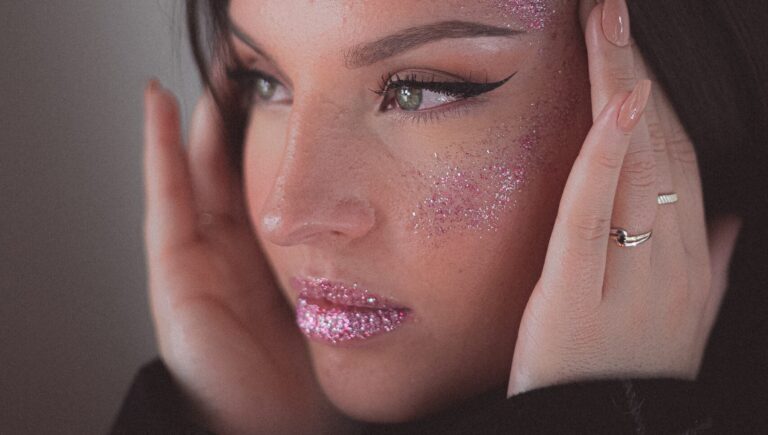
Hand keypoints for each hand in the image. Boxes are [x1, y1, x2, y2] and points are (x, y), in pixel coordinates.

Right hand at [142, 80, 348, 432]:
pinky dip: (158, 151)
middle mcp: (234, 256)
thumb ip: (350, 267)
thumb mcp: (340, 304)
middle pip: (229, 173)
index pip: (268, 187)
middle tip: (248, 75)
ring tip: (207, 74)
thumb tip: (393, 230)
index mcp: (272, 261)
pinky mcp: (173, 273)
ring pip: (194, 175)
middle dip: (234, 125)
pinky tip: (160, 104)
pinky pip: (165, 200)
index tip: (288, 100)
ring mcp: (199, 262)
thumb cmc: (315, 377)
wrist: (281, 428)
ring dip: (195, 124)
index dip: (272, 143)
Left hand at [507, 0, 742, 395]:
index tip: (635, 46)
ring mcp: (632, 276)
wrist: (596, 430)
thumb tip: (732, 224)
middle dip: (635, 67)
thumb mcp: (685, 322)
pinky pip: (592, 210)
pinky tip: (614, 99)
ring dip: (617, 83)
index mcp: (691, 260)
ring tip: (605, 22)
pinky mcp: (579, 291)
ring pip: (633, 162)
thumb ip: (712, 271)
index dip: (659, 95)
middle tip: (613, 8)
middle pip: (659, 143)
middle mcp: (673, 260)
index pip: (679, 157)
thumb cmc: (623, 372)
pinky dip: (605, 153)